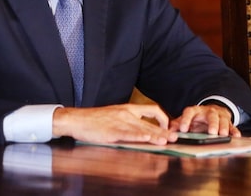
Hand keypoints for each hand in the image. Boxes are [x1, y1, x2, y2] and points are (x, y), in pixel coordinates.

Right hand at [52, 103, 176, 143]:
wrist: (77, 119)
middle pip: (149, 122)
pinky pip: (127, 134)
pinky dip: (138, 137)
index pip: (152, 109)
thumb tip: (142, 129)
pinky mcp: (111, 131)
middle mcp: (126, 113)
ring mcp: (119, 122)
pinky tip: (146, 140)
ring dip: (154, 136)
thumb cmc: (95, 119)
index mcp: (128, 108)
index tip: (167, 126)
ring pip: (141, 129)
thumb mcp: (115, 114)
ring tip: (165, 141)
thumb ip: (129, 120)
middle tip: (174, 137)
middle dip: (163, 131)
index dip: (162, 118)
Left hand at [169, 104, 240, 136]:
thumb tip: (168, 130)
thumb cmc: (197, 119)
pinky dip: (234, 131)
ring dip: (223, 127)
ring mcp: (219, 116)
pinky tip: (235, 136)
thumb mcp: (186, 120)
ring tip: (223, 135)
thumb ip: (177, 124)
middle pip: (211, 115)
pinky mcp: (228, 121)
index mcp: (195, 111)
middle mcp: (208, 112)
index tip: (183, 129)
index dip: (186, 120)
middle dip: (212, 123)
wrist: (212, 111)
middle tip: (211, 132)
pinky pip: (232, 125)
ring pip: (223, 119)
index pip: (189, 112)